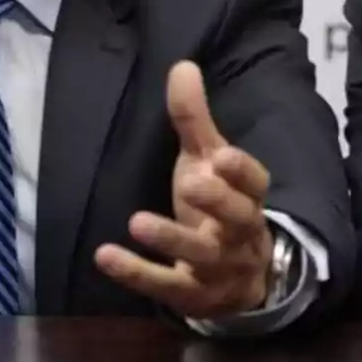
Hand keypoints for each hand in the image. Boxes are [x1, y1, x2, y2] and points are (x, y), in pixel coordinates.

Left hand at [95, 61, 274, 318]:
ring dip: (173, 239)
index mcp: (248, 197)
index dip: (242, 172)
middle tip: (192, 183)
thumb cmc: (217, 208)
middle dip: (217, 202)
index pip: (256, 184)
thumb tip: (182, 65)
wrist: (236, 280)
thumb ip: (195, 119)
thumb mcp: (207, 162)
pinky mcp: (192, 296)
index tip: (223, 154)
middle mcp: (240, 234)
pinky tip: (106, 256)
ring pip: (203, 257)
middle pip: (238, 218)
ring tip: (137, 221)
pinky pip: (166, 286)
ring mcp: (219, 269)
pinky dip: (137, 273)